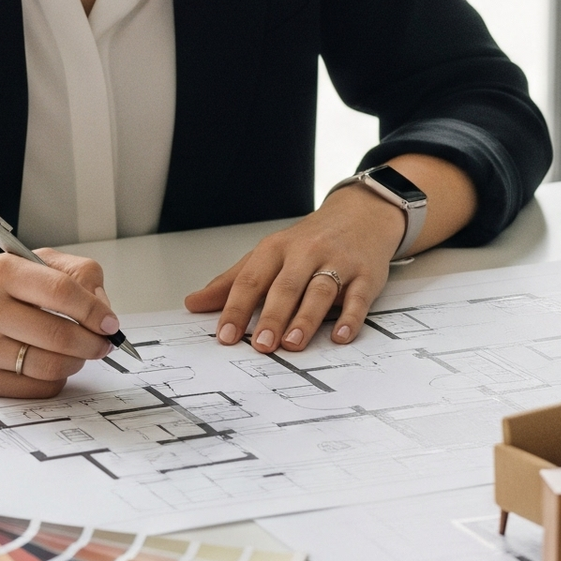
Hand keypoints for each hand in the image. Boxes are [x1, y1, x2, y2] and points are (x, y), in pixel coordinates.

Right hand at [0, 249, 121, 397]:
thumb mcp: (27, 263)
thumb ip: (74, 275)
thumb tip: (103, 310)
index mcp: (1, 272)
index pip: (61, 292)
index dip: (94, 311)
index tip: (110, 323)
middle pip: (59, 335)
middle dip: (93, 343)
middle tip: (103, 343)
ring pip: (50, 366)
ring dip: (76, 362)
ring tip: (77, 353)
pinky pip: (36, 387)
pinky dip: (54, 379)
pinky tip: (51, 366)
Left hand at [184, 186, 403, 353]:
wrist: (361, 215)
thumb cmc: (310, 241)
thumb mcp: (268, 254)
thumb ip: (232, 281)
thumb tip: (194, 303)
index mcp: (276, 248)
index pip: (251, 279)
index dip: (236, 308)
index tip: (225, 335)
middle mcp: (306, 253)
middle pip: (286, 286)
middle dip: (272, 317)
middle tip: (261, 345)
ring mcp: (338, 263)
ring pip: (320, 291)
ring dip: (306, 319)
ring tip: (292, 343)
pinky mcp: (366, 275)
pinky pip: (358, 298)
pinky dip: (350, 318)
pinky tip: (340, 336)